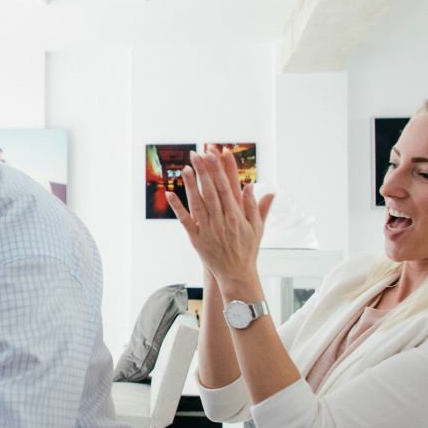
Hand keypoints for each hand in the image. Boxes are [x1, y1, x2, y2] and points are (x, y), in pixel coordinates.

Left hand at [166, 146, 274, 288]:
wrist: (235, 274)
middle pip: (211, 191)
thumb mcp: (257, 228)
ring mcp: (208, 229)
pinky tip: (170, 193)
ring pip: (197, 203)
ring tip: (186, 167)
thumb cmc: (247, 249)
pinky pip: (185, 221)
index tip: (217, 153)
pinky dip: (177, 207)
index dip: (221, 169)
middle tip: (198, 153)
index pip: (226, 187)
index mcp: (237, 216)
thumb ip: (255, 206)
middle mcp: (222, 221)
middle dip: (204, 171)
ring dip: (191, 185)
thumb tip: (251, 185)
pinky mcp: (196, 238)